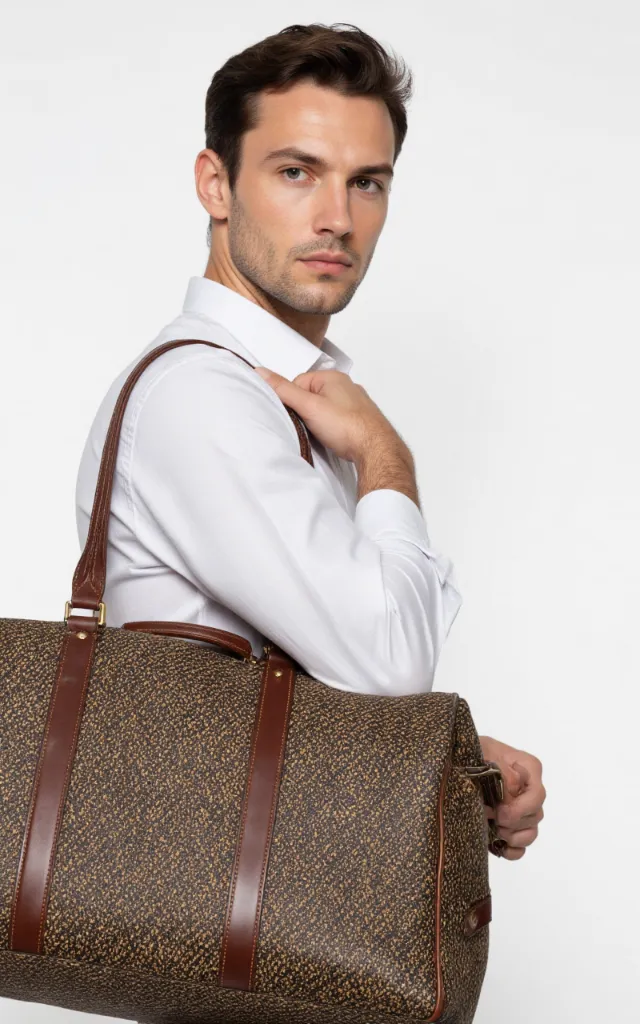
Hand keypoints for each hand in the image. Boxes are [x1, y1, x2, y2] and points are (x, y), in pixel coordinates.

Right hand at [253, 365, 400, 462]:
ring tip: (323, 434)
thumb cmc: (347, 426)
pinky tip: (334, 438)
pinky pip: (337, 421)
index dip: (292, 401)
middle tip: (309, 426)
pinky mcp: (360, 420)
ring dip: (319, 422)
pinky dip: (332, 429)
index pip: (298, 383)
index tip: (295, 415)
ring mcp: (355, 403)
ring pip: (324, 410)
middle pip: (311, 396)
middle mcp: (346, 386)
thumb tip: (261, 373)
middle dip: (306, 412)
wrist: (377, 450)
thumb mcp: (308, 406)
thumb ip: (283, 390)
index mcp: (333, 377)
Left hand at [479, 736, 545, 860]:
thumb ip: (501, 769)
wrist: (459, 760)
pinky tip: (496, 845)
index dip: (520, 808)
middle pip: (535, 816)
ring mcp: (523, 810)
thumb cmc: (474, 751)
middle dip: (510, 822)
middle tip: (487, 816)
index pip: (538, 795)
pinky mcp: (512, 828)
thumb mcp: (485, 750)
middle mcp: (530, 790)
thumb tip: (513, 789)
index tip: (498, 812)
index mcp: (529, 768)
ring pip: (531, 833)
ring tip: (491, 829)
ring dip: (511, 836)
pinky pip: (521, 849)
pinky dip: (510, 851)